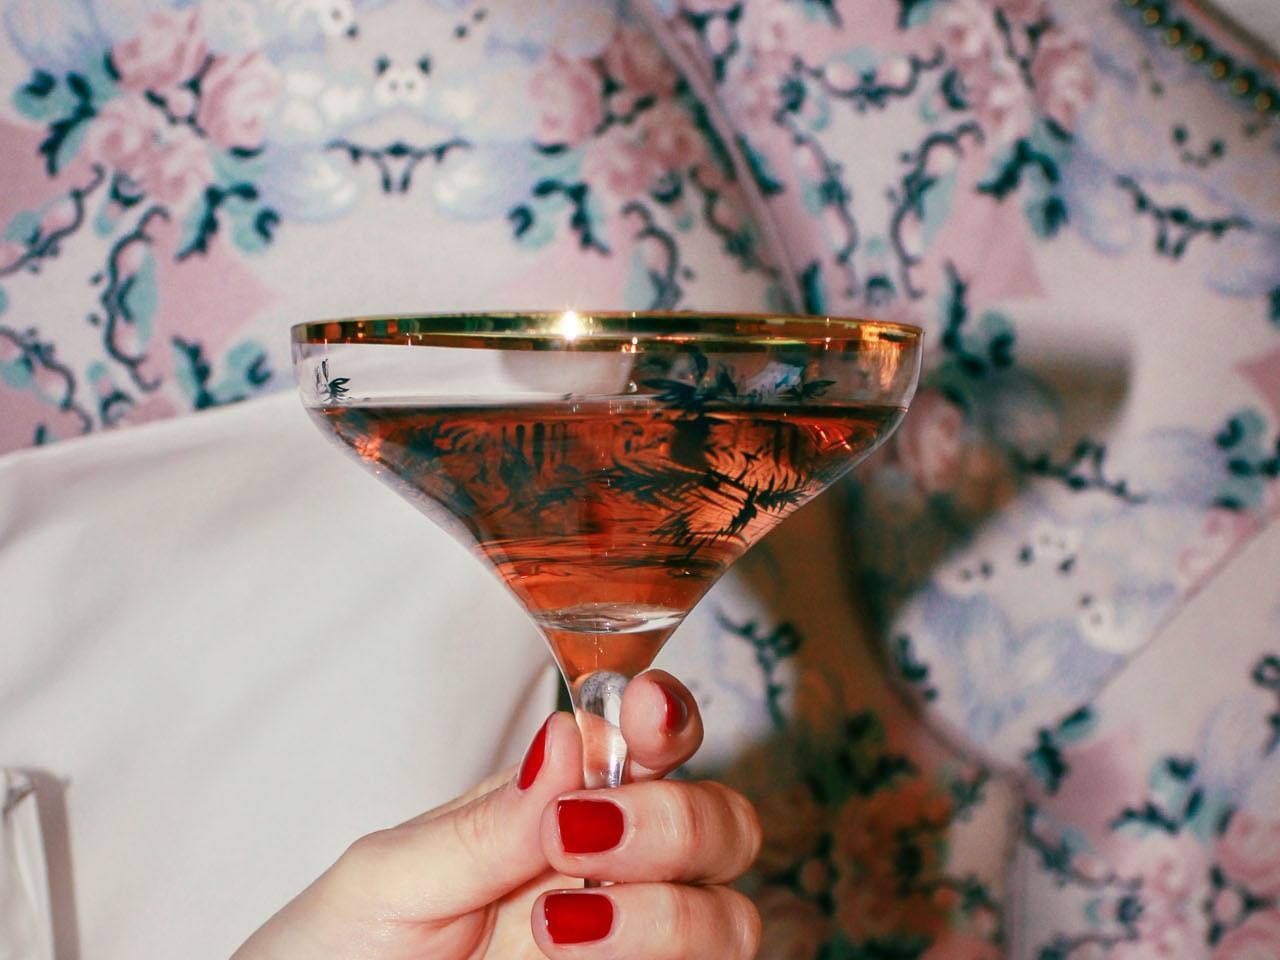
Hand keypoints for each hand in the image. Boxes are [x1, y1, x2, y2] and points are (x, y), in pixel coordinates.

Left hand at [233, 670, 761, 958]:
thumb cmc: (333, 952)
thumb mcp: (387, 881)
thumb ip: (484, 825)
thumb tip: (572, 738)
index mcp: (556, 811)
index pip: (649, 744)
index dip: (667, 717)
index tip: (646, 711)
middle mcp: (611, 878)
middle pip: (722, 828)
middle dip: (673, 821)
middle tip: (576, 842)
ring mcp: (629, 952)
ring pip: (731, 921)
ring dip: (667, 917)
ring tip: (555, 930)